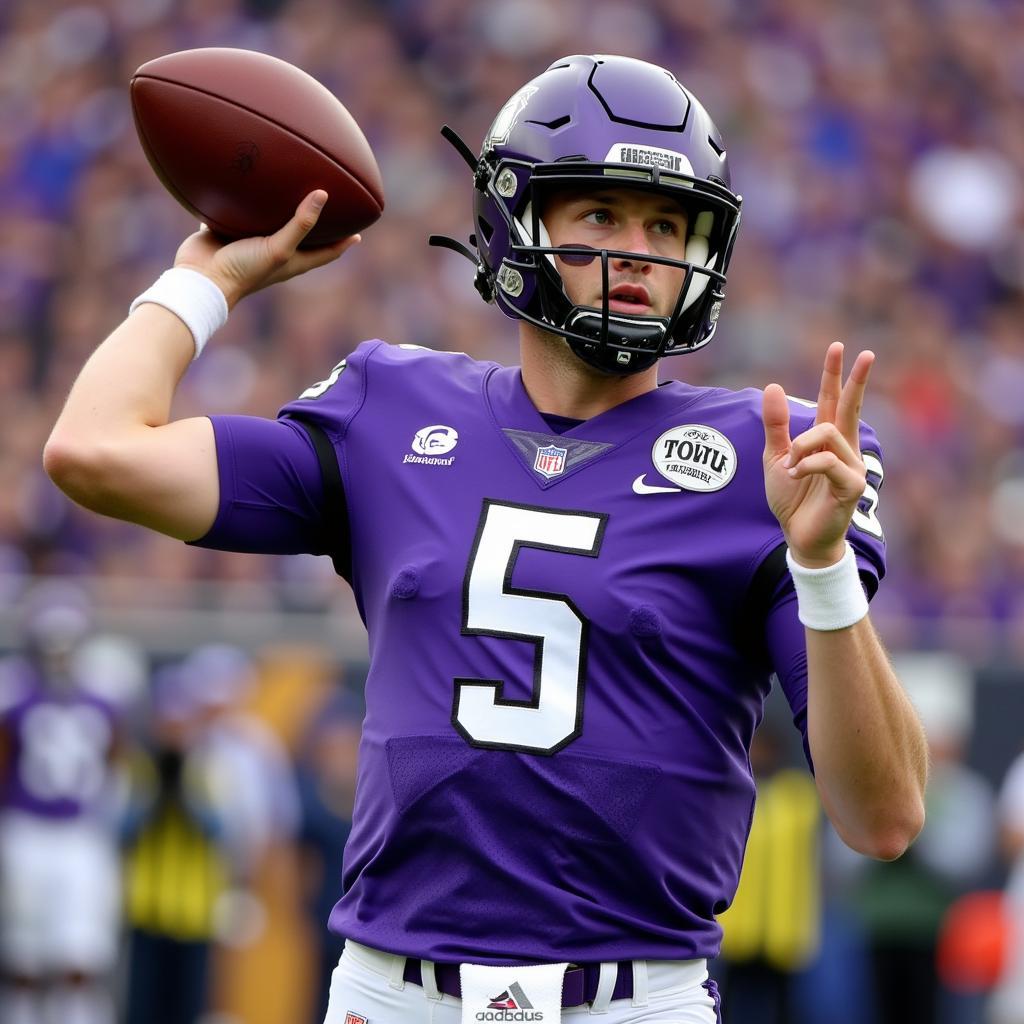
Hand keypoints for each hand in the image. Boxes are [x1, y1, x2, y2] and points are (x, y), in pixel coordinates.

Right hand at [173, 190, 359, 309]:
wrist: (201, 278)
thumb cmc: (244, 270)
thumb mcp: (279, 248)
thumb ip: (301, 224)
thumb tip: (323, 194)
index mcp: (293, 260)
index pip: (327, 252)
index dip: (343, 242)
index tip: (358, 231)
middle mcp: (275, 250)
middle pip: (302, 233)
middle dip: (315, 219)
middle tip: (328, 198)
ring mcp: (251, 239)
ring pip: (270, 219)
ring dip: (279, 205)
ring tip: (290, 180)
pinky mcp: (228, 229)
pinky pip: (239, 210)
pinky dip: (245, 198)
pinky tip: (247, 178)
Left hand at [762, 342, 873, 567]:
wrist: (798, 536)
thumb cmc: (792, 499)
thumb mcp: (775, 457)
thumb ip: (776, 425)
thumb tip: (773, 385)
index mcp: (827, 440)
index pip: (834, 400)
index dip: (835, 375)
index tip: (839, 347)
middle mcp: (844, 449)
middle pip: (850, 406)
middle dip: (855, 378)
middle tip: (864, 352)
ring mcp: (851, 466)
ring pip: (827, 433)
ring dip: (800, 447)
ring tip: (790, 468)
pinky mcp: (852, 486)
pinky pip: (827, 461)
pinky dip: (805, 464)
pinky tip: (796, 477)